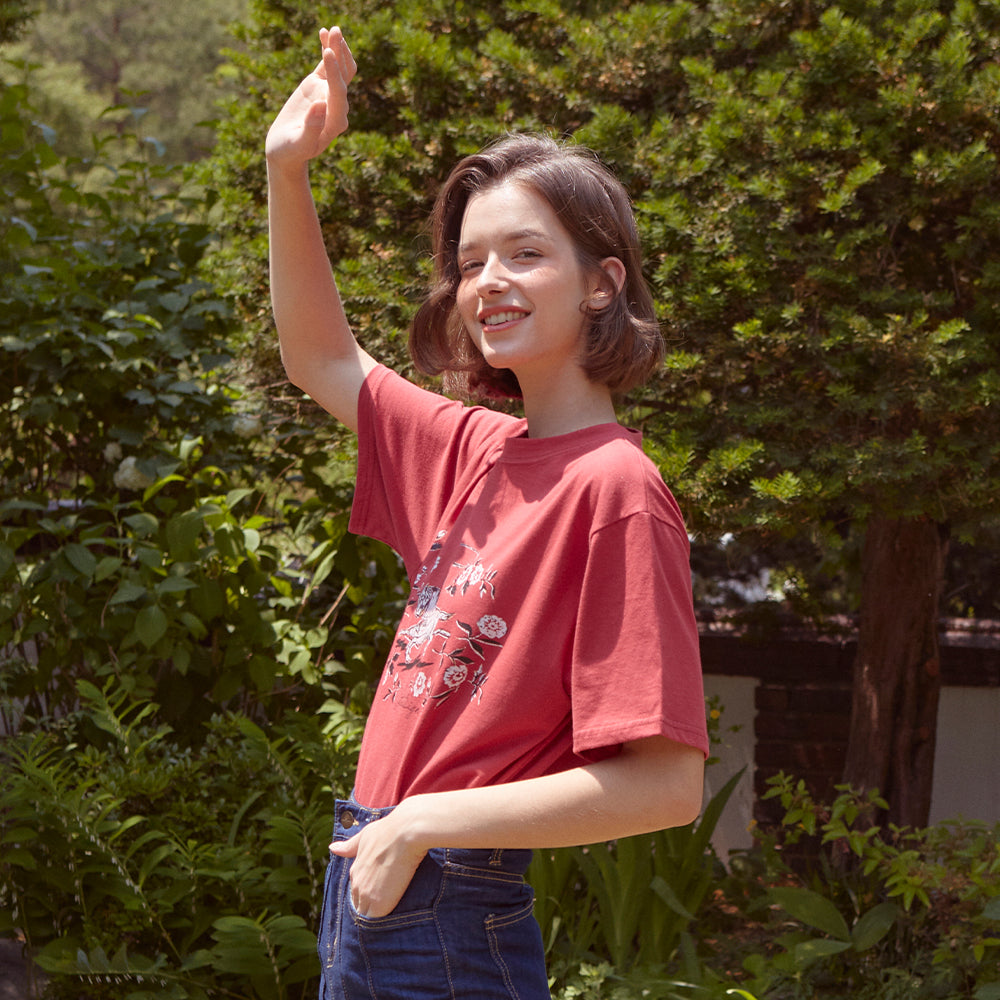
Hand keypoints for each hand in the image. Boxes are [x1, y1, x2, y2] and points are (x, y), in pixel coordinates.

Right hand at [265, 26, 356, 167]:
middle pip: (344, 77)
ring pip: (339, 69)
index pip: (339, 93)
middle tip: (335, 33)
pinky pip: (326, 66)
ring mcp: (328, 95)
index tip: (328, 52)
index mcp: (335, 121)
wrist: (286, 151)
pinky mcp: (319, 87)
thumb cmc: (291, 151)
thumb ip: (311, 127)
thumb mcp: (299, 144)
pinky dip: (327, 50)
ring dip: (337, 49)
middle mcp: (336, 107)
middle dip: (341, 56)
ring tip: (332, 29)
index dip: (335, 73)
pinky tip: (324, 33)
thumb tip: (321, 104)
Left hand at [329, 805, 426, 918]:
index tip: (380, 893)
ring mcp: (366, 895)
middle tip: (386, 906)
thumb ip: (349, 846)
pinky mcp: (378, 905)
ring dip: (374, 917)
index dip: (369, 893)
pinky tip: (390, 924)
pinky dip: (381, 924)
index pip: (357, 891)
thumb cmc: (388, 830)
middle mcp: (357, 884)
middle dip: (370, 907)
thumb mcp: (365, 836)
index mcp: (355, 870)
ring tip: (387, 921)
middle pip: (359, 905)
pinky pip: (375, 922)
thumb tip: (331, 848)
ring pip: (366, 915)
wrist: (404, 833)